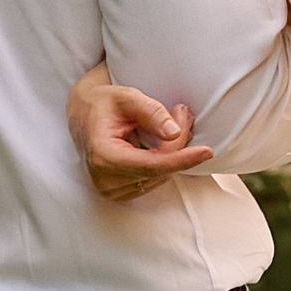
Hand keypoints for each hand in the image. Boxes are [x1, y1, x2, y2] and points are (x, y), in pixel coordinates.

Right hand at [68, 57, 213, 202]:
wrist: (83, 115)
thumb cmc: (104, 103)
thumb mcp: (127, 97)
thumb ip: (151, 112)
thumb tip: (174, 133)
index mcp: (103, 156)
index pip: (152, 165)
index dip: (181, 158)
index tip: (207, 152)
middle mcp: (105, 180)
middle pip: (160, 169)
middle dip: (179, 144)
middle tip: (183, 112)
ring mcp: (111, 191)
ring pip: (160, 176)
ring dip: (172, 153)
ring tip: (168, 123)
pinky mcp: (120, 194)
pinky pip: (154, 180)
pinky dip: (163, 162)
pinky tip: (159, 143)